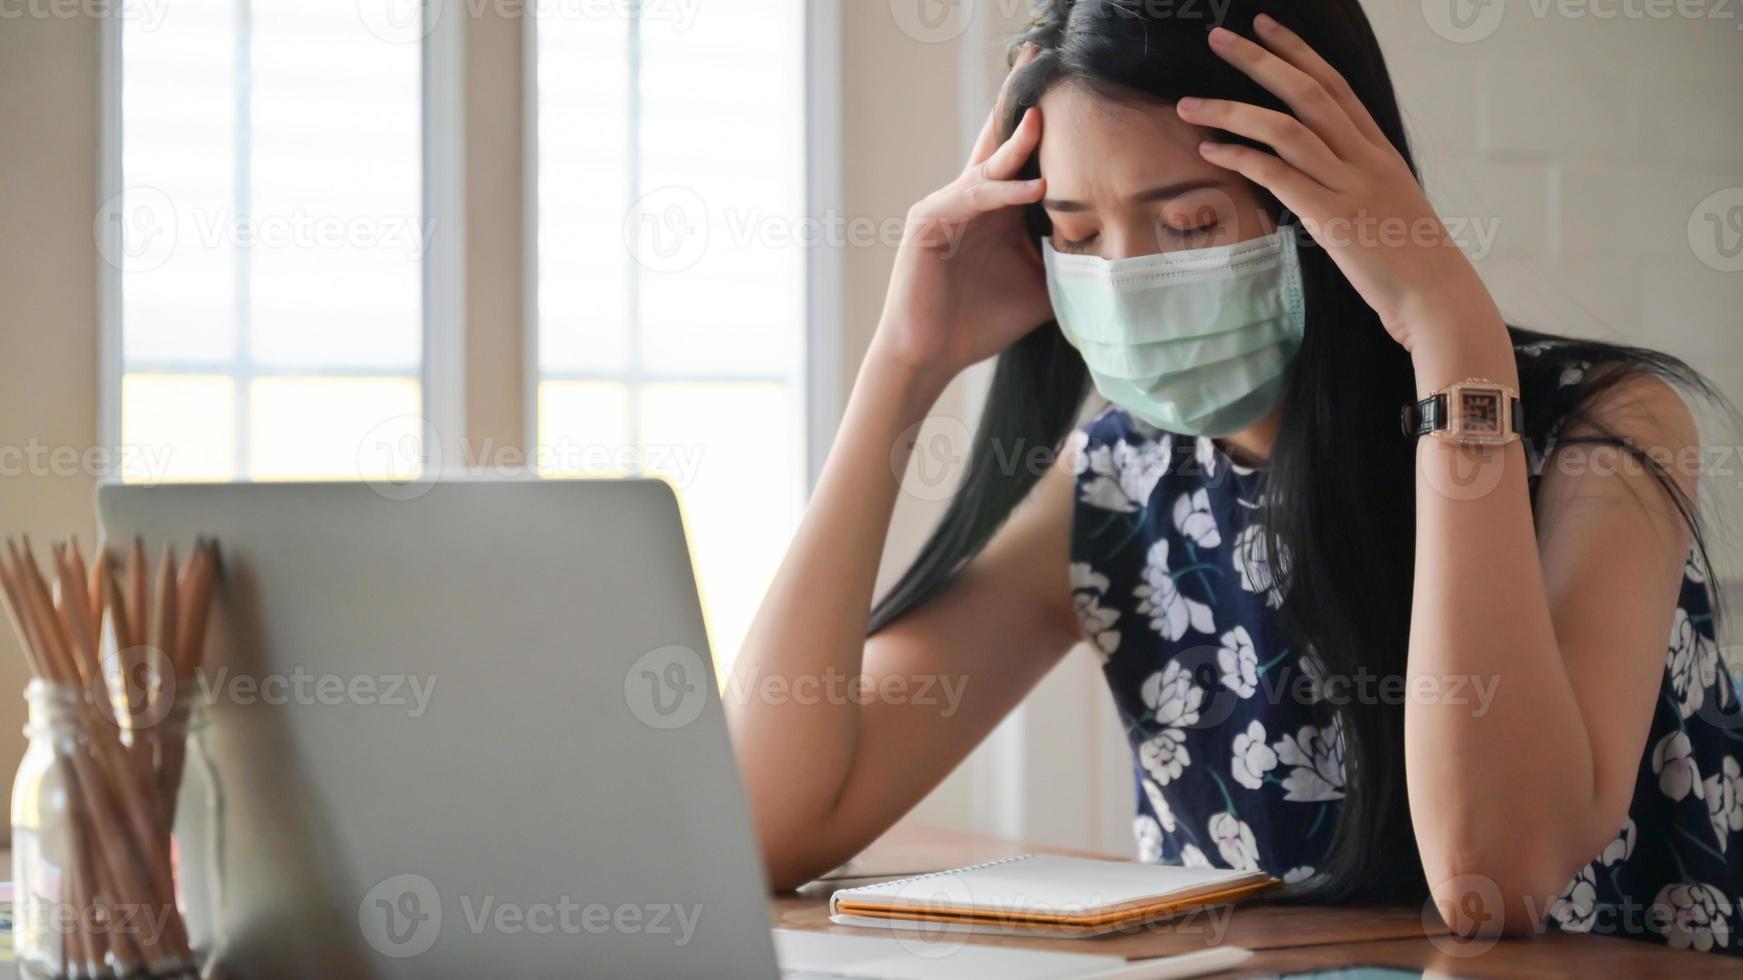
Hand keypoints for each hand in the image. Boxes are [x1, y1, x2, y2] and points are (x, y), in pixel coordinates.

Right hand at [871, 44, 1053, 388]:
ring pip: (988, 165)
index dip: (1043, 123)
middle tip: (1040, 56)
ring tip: (1044, 120)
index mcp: (997, 208)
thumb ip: (1069, 259)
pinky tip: (1034, 189)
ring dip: (1017, 144)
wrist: (932, 354)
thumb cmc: (981, 322)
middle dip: (1020, 100)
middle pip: (1000, 140)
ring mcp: (948, 205)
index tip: (1072, 87)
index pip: (1024, 156)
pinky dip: (1001, 193)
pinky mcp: (929, 221)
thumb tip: (1124, 254)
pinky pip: (971, 199)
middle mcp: (972, 197)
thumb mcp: (1041, 285)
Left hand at [1177, 16, 1502, 356]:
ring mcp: (1350, 184)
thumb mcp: (1387, 205)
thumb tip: (1317, 174)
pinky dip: (1240, 157)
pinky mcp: (1332, 217)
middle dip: (1258, 59)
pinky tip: (1209, 151)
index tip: (1264, 26)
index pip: (1334, 84)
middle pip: (1306, 91)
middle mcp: (1365, 157)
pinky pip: (1278, 174)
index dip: (1297, 51)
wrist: (1436, 297)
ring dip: (1231, 110)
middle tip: (1218, 37)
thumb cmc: (1408, 259)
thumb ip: (1354, 180)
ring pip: (1285, 128)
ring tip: (1188, 104)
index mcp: (1378, 149)